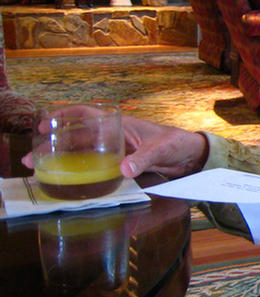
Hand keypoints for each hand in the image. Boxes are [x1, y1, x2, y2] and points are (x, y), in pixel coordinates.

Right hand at [23, 115, 207, 179]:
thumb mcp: (161, 149)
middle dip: (54, 145)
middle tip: (32, 159)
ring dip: (63, 160)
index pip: (87, 115)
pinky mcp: (120, 165)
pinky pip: (94, 166)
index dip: (64, 116)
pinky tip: (67, 181)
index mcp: (121, 125)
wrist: (190, 157)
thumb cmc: (177, 144)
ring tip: (41, 171)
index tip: (44, 124)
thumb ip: (143, 159)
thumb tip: (123, 169)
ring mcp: (115, 151)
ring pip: (83, 153)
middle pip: (78, 138)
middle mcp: (114, 136)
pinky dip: (80, 172)